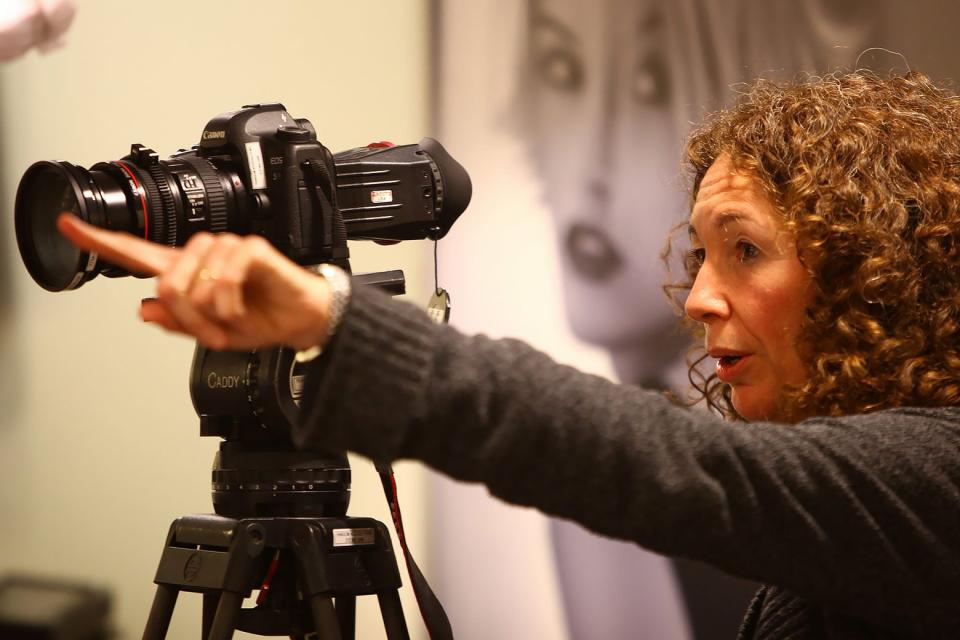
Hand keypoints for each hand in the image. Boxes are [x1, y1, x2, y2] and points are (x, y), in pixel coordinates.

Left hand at [57, 214, 332, 350]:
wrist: (302, 320)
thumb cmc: (263, 319)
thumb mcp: (214, 332)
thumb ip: (177, 322)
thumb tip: (144, 309)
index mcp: (188, 272)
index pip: (135, 252)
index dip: (100, 240)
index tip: (68, 225)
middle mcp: (203, 256)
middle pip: (165, 280)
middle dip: (187, 317)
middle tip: (210, 334)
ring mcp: (227, 250)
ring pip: (193, 281)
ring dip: (210, 313)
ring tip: (229, 322)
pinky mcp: (251, 250)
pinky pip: (224, 277)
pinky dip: (231, 304)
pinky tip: (242, 307)